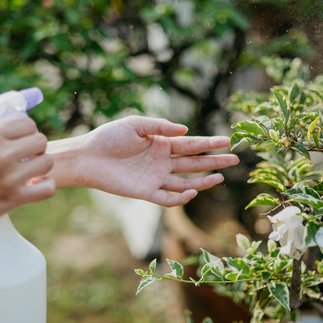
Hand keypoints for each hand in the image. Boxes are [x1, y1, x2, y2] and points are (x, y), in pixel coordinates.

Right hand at [0, 117, 54, 234]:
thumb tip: (4, 118)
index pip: (28, 124)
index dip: (26, 132)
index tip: (21, 140)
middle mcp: (0, 154)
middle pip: (40, 141)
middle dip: (35, 147)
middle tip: (26, 156)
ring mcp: (8, 177)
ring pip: (47, 162)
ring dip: (41, 165)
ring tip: (30, 170)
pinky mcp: (12, 199)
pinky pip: (47, 188)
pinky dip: (45, 186)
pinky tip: (36, 185)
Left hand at [63, 115, 238, 206]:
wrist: (87, 157)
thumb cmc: (109, 137)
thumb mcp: (135, 125)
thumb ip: (160, 127)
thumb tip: (185, 131)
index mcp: (161, 144)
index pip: (191, 145)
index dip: (209, 143)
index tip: (227, 140)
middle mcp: (161, 162)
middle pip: (194, 163)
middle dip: (214, 161)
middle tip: (234, 159)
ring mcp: (155, 178)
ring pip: (185, 182)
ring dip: (203, 180)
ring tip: (220, 177)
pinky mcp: (145, 192)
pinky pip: (167, 198)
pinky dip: (180, 197)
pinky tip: (193, 191)